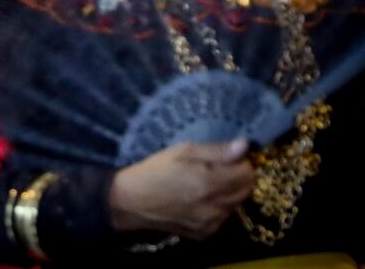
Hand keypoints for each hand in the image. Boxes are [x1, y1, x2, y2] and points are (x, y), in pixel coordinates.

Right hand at [109, 138, 253, 239]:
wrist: (132, 201)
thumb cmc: (155, 170)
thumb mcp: (182, 151)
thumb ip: (216, 150)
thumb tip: (244, 145)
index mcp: (209, 181)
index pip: (247, 172)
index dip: (240, 162)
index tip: (227, 158)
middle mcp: (215, 206)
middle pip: (246, 189)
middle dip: (237, 177)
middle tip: (216, 170)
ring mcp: (211, 223)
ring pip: (236, 204)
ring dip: (228, 193)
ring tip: (206, 185)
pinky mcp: (206, 233)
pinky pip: (223, 217)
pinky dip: (218, 208)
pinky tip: (199, 200)